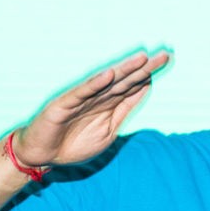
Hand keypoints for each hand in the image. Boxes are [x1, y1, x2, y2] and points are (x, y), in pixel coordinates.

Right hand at [13, 49, 170, 168]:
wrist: (43, 155)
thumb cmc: (73, 143)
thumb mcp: (108, 130)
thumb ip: (125, 109)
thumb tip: (146, 88)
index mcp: (108, 103)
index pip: (132, 85)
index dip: (149, 73)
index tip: (167, 60)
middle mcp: (97, 96)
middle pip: (124, 79)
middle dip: (144, 68)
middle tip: (164, 55)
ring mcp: (80, 99)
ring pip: (107, 82)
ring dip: (124, 70)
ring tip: (141, 58)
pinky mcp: (63, 104)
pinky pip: (82, 93)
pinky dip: (95, 84)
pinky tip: (108, 74)